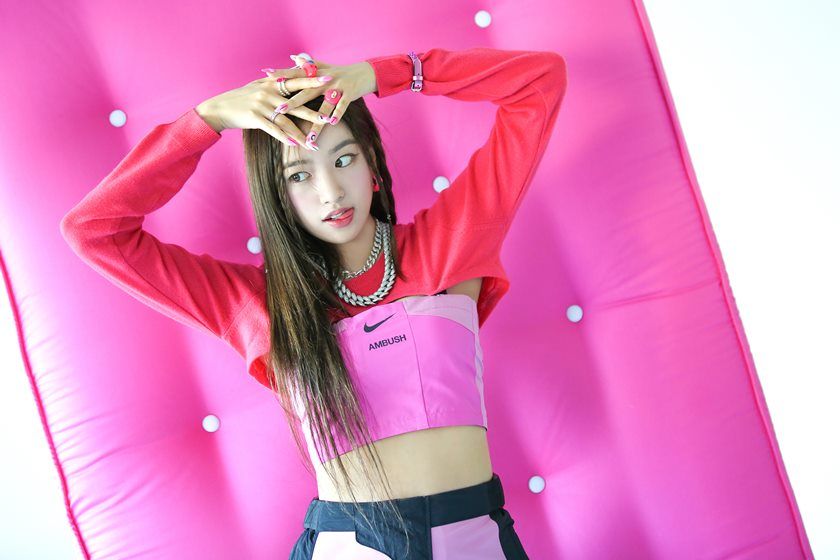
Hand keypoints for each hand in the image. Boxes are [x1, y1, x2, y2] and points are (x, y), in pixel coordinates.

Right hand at [195, 66, 335, 148]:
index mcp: (272, 83)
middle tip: (330, 117)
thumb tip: (290, 76)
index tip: (329, 79)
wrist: (220, 108)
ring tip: (314, 141)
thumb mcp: (258, 85)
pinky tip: (295, 144)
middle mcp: (269, 92)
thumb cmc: (242, 97)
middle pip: (296, 103)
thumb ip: (275, 82)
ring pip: (287, 120)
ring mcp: (262, 105)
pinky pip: (273, 129)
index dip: (313, 80)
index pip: (297, 80)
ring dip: (301, 132)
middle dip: (314, 111)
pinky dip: (285, 137)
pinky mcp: (255, 117)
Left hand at [265, 55, 376, 148]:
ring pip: (324, 106)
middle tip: (277, 111)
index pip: (296, 73)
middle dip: (291, 103)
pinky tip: (331, 124)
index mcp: (317, 73)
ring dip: (315, 120)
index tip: (265, 75)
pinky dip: (337, 114)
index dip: (281, 74)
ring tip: (307, 135)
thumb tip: (292, 57)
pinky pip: (342, 106)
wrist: (366, 73)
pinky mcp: (350, 94)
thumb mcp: (325, 67)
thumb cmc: (342, 72)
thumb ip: (308, 64)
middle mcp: (325, 79)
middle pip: (305, 92)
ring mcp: (338, 86)